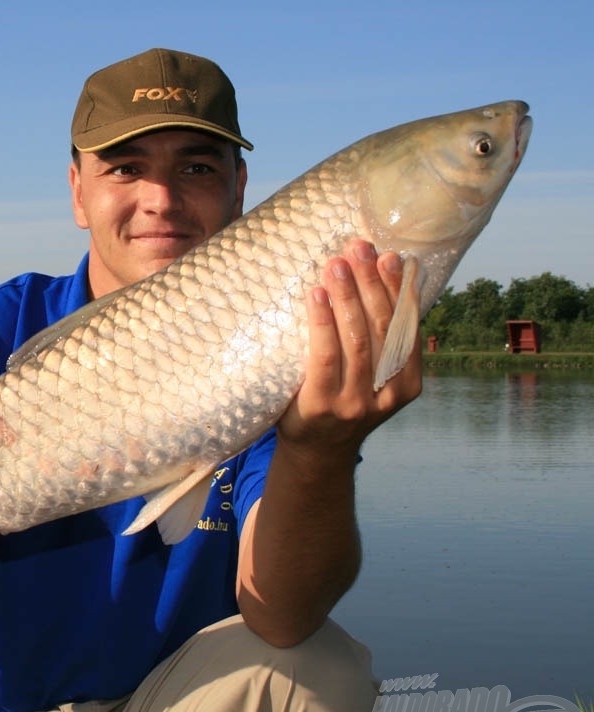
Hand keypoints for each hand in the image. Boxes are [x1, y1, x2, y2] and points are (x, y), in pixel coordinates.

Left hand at [279, 239, 422, 458]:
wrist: (316, 451)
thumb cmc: (342, 401)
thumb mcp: (373, 378)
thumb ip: (381, 343)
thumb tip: (382, 279)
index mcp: (407, 384)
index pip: (406, 329)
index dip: (399, 290)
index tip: (391, 257)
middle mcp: (386, 394)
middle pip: (382, 328)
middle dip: (371, 284)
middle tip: (358, 248)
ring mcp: (355, 402)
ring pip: (356, 339)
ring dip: (347, 295)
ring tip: (336, 264)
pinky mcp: (322, 404)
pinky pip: (325, 355)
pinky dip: (322, 321)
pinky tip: (316, 296)